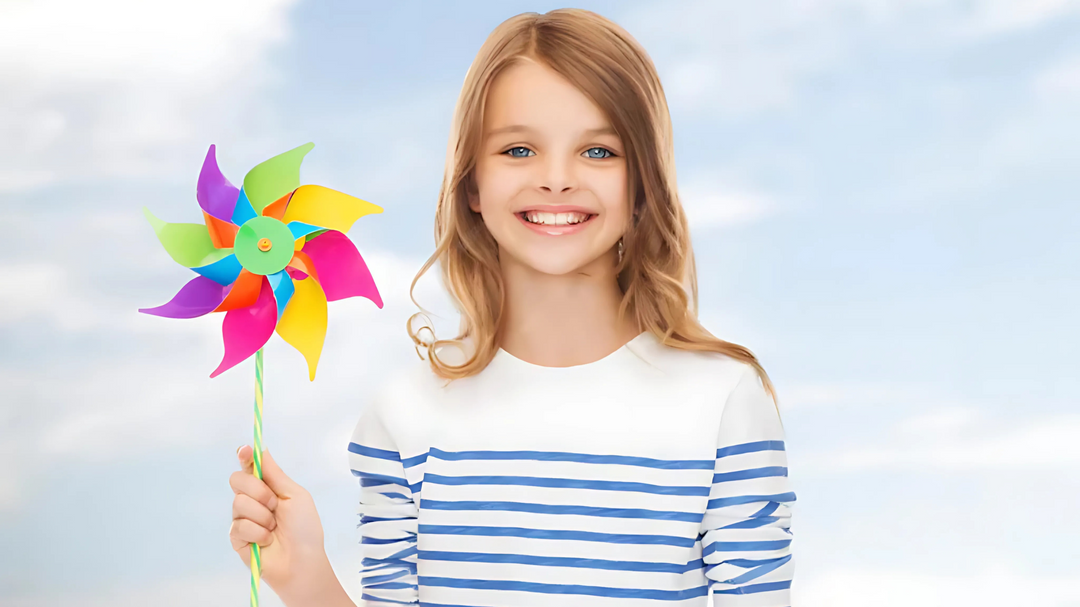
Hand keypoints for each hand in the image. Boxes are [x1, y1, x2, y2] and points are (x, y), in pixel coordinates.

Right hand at [228, 445, 329, 594]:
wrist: (302, 560)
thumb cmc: (305, 528)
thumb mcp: (295, 496)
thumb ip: (275, 474)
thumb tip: (262, 449)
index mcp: (268, 487)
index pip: (249, 466)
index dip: (245, 456)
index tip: (245, 451)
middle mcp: (252, 500)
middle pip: (237, 479)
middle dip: (258, 490)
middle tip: (274, 504)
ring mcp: (242, 518)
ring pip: (238, 503)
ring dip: (262, 515)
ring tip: (274, 527)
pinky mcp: (237, 537)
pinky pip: (239, 525)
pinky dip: (258, 532)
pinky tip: (267, 540)